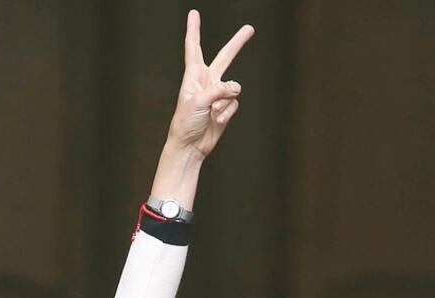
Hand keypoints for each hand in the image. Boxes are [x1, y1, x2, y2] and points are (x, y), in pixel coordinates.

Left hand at [167, 10, 253, 159]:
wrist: (189, 147)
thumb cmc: (185, 123)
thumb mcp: (197, 102)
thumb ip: (218, 90)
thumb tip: (236, 88)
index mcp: (193, 76)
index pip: (193, 48)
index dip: (194, 30)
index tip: (193, 14)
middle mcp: (206, 82)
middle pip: (225, 57)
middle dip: (237, 44)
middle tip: (249, 29)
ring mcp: (217, 95)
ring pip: (234, 88)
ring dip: (225, 101)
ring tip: (213, 112)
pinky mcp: (225, 108)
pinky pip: (234, 104)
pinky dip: (228, 112)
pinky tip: (217, 121)